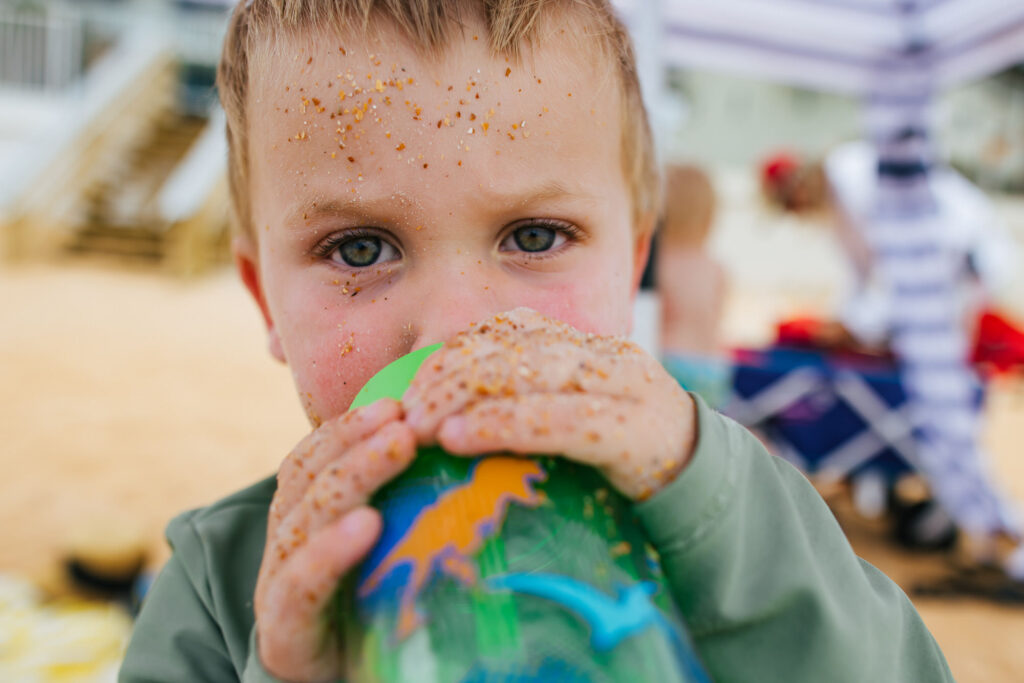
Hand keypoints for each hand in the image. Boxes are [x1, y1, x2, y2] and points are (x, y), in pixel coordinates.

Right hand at [254, 399, 415, 681]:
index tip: (396, 400)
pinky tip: (367, 525)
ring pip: (306, 515)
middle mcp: (285, 540)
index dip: (349, 424)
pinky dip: (330, 550)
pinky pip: (300, 582)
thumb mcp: (393, 547)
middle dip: (355, 438)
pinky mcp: (283, 630)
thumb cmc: (375, 607)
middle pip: (310, 475)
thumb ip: (411, 501)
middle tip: (403, 415)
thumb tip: (469, 443)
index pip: (316, 455)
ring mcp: (278, 584)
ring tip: (398, 444)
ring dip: (354, 474)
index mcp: (305, 514)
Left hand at [403, 308, 696, 499]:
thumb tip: (432, 414)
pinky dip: (504, 425)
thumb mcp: (560, 415)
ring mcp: (623, 385)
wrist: (696, 481)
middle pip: (512, 348)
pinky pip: (561, 419)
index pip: (504, 329)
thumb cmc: (613, 454)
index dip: (451, 353)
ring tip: (425, 428)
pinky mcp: (636, 428)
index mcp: (578, 343)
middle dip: (450, 377)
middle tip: (406, 415)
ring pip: (533, 373)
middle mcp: (601, 352)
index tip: (408, 389)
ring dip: (468, 398)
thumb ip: (513, 399)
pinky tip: (462, 438)